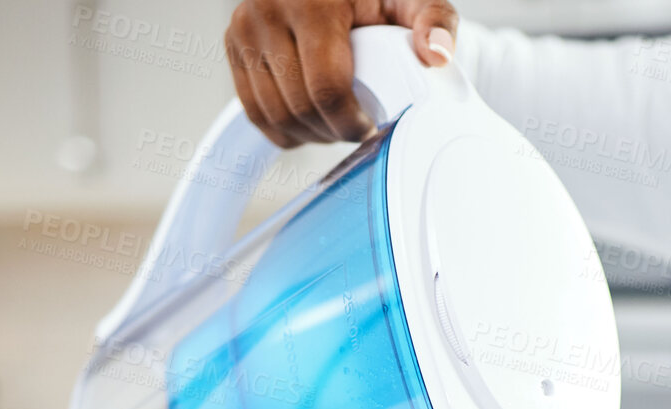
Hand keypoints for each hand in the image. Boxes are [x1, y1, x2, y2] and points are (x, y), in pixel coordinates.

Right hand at [225, 0, 459, 147]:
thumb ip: (434, 20)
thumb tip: (436, 55)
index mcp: (313, 1)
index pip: (326, 86)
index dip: (349, 121)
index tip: (368, 126)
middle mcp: (269, 10)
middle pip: (298, 106)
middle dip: (331, 131)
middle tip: (355, 128)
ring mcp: (246, 28)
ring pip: (272, 114)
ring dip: (307, 134)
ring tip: (334, 126)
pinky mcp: (234, 45)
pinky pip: (252, 110)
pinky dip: (281, 130)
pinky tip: (307, 126)